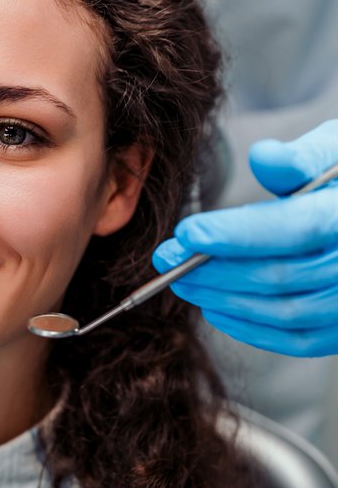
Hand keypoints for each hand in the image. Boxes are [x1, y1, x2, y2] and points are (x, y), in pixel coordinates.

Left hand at [153, 120, 337, 356]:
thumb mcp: (334, 149)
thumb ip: (298, 158)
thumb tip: (263, 156)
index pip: (295, 229)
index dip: (236, 234)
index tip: (185, 232)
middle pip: (280, 275)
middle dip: (213, 269)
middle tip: (166, 258)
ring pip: (284, 312)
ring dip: (223, 299)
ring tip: (181, 281)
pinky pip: (299, 339)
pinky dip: (250, 328)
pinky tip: (214, 307)